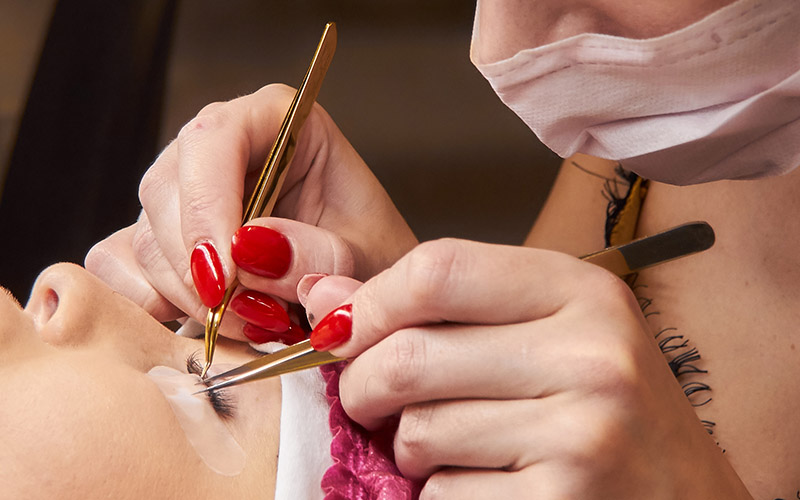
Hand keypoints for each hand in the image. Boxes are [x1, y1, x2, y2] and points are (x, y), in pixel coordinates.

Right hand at [86, 84, 415, 338]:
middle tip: (252, 318)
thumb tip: (247, 253)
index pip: (214, 138)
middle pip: (166, 190)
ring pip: (143, 236)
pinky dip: (150, 302)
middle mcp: (222, 147)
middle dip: (201, 270)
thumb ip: (317, 252)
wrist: (365, 286)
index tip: (225, 279)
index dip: (208, 207)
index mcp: (278, 121)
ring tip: (253, 324)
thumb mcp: (366, 255)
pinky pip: (119, 263)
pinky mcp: (164, 238)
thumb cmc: (372, 257)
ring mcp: (186, 192)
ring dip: (187, 296)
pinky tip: (201, 322)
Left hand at [303, 239, 751, 497]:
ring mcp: (579, 436)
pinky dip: (441, 492)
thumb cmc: (605, 410)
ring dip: (409, 447)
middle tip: (370, 399)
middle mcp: (590, 356)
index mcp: (581, 292)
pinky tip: (485, 483)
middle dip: (363, 385)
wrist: (681, 496)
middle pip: (408, 355)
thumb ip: (440, 308)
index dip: (367, 302)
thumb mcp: (546, 332)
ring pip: (417, 432)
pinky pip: (440, 494)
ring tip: (454, 445)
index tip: (341, 327)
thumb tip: (325, 291)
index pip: (436, 269)